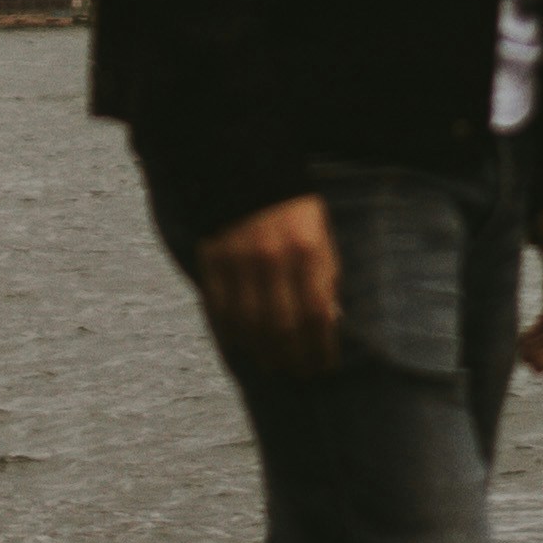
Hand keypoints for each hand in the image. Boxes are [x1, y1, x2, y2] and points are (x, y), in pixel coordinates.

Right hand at [195, 193, 340, 376]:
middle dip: (294, 358)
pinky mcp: (212, 260)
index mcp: (306, 249)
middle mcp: (272, 258)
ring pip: (250, 325)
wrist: (243, 168)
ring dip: (263, 352)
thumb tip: (330, 322)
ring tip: (273, 364)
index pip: (317, 315)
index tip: (325, 366)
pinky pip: (221, 309)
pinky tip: (243, 343)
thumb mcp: (320, 234)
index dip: (321, 348)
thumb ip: (325, 275)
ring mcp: (239, 261)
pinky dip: (232, 333)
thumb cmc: (291, 207)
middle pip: (283, 327)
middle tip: (299, 373)